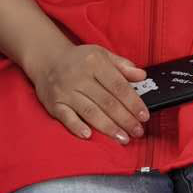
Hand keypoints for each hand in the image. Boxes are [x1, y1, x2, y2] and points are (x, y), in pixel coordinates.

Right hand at [28, 42, 149, 143]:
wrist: (47, 59)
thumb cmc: (80, 60)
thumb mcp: (102, 55)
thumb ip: (123, 66)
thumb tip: (142, 76)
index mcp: (95, 63)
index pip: (119, 86)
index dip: (133, 103)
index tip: (144, 116)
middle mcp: (80, 77)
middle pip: (107, 102)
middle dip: (125, 119)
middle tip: (137, 131)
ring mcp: (65, 91)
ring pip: (90, 112)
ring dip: (108, 127)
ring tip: (123, 138)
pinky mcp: (53, 103)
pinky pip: (66, 117)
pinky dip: (77, 126)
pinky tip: (89, 136)